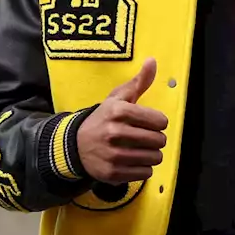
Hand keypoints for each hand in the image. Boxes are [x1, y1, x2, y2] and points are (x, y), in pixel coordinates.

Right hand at [76, 57, 168, 183]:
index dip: (158, 122)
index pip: (160, 121)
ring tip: (140, 150)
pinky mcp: (112, 173)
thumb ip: (138, 82)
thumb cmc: (102, 119)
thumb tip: (152, 61)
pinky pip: (145, 174)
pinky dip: (143, 169)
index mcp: (118, 111)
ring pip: (155, 158)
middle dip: (156, 139)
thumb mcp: (117, 99)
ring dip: (151, 155)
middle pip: (159, 140)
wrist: (74, 145)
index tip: (150, 123)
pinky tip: (133, 162)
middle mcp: (114, 133)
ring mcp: (113, 155)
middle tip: (145, 138)